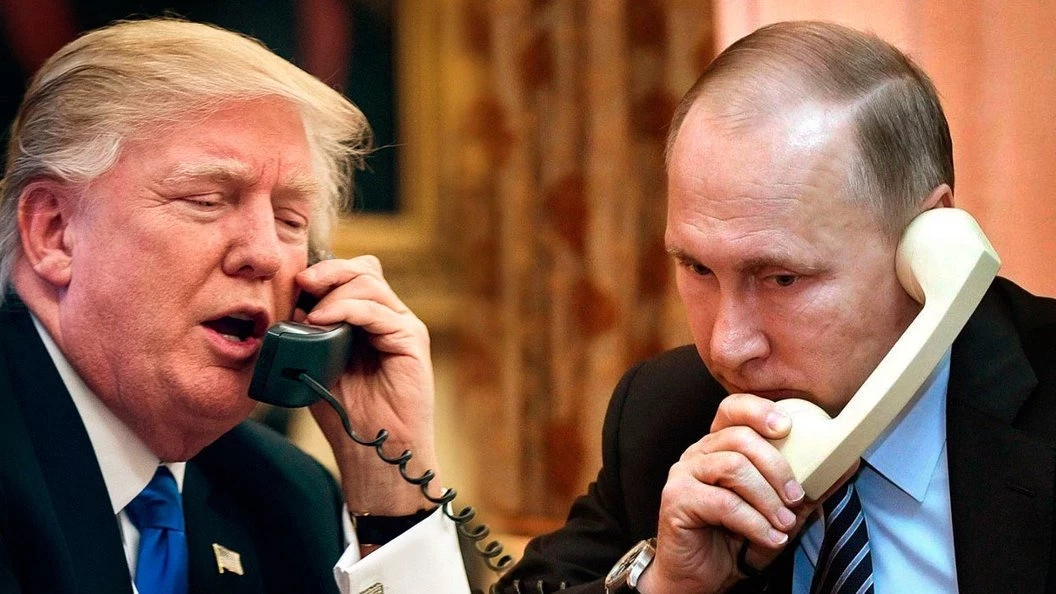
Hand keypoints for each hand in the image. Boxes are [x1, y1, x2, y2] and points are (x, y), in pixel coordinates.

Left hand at [296, 256, 440, 515]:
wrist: (374, 450)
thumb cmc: (347, 414)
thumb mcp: (318, 365)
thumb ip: (311, 335)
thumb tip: (294, 307)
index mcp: (370, 320)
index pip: (353, 276)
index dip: (325, 272)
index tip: (294, 283)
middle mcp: (390, 317)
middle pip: (364, 270)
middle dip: (329, 271)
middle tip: (301, 283)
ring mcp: (404, 327)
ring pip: (371, 284)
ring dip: (335, 292)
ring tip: (310, 314)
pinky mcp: (412, 341)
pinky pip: (379, 312)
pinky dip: (348, 310)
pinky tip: (323, 321)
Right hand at [637, 393, 854, 593]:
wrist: (700, 578)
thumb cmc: (735, 540)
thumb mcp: (778, 511)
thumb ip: (804, 489)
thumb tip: (844, 466)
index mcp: (718, 447)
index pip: (732, 409)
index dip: (758, 410)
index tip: (787, 427)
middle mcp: (697, 453)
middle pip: (740, 438)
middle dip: (777, 467)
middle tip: (796, 497)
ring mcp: (684, 474)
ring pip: (733, 467)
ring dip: (767, 497)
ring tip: (784, 523)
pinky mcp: (676, 499)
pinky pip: (723, 501)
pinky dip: (754, 521)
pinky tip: (769, 537)